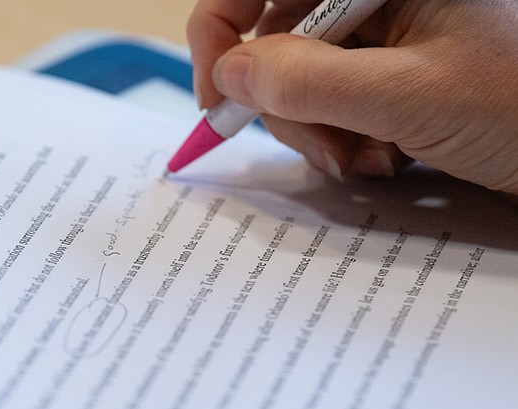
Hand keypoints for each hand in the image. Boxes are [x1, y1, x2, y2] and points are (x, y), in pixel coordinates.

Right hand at [188, 0, 517, 192]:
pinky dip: (344, 140)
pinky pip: (331, 104)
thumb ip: (311, 83)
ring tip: (373, 158)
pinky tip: (388, 157)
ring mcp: (383, 35)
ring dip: (321, 133)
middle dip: (290, 106)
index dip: (222, 28)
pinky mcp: (387, 74)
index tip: (218, 94)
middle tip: (327, 149)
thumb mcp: (411, 97)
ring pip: (300, 81)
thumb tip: (232, 75)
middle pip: (277, 40)